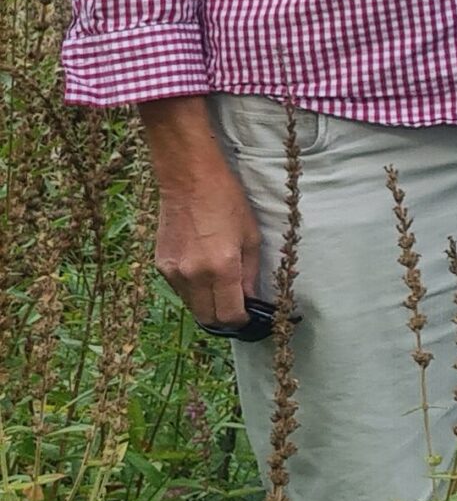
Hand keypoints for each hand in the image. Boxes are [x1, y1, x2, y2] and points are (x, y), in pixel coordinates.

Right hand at [138, 98, 261, 329]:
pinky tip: (204, 272)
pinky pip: (180, 290)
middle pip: (208, 318)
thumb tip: (251, 300)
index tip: (251, 316)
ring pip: (192, 306)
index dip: (242, 321)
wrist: (189, 180)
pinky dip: (194, 290)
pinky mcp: (161, 266)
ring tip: (222, 288)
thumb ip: (250, 273)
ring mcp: (173, 273)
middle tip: (238, 308)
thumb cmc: (227, 202)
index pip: (229, 315)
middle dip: (225, 318)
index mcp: (221, 268)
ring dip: (209, 305)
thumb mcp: (250, 236)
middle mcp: (193, 276)